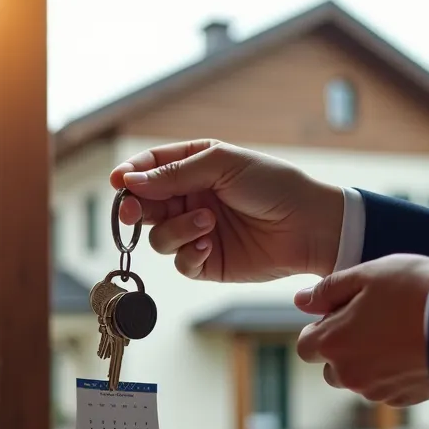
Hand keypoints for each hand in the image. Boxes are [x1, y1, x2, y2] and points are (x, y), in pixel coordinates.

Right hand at [109, 139, 344, 281]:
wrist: (310, 226)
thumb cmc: (273, 185)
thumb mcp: (223, 165)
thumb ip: (175, 173)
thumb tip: (130, 182)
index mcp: (194, 167)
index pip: (150, 168)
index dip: (130, 175)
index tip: (118, 182)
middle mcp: (190, 199)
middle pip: (145, 205)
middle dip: (136, 209)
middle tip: (134, 213)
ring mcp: (196, 231)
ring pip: (158, 237)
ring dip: (176, 231)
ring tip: (207, 224)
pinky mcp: (207, 261)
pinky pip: (180, 263)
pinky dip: (190, 254)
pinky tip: (211, 245)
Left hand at [293, 254, 428, 405]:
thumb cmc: (417, 290)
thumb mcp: (368, 274)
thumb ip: (328, 290)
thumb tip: (301, 301)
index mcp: (333, 344)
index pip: (306, 345)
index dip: (323, 327)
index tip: (347, 311)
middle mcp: (350, 374)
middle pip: (331, 367)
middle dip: (344, 348)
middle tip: (376, 321)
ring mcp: (378, 391)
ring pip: (360, 379)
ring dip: (370, 362)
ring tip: (400, 332)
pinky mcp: (407, 399)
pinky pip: (389, 388)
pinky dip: (395, 373)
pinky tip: (416, 348)